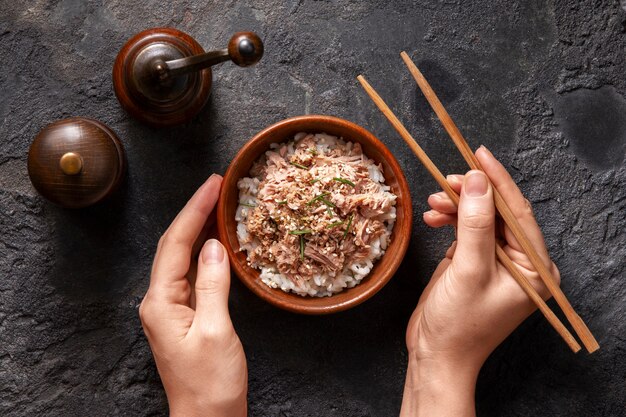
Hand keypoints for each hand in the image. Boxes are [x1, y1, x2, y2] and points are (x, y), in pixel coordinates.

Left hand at [139, 174, 246, 416]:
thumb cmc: (211, 383)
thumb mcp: (217, 330)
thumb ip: (213, 284)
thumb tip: (215, 246)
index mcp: (161, 302)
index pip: (176, 244)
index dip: (195, 210)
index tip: (214, 185)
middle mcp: (159, 300)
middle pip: (173, 244)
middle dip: (194, 211)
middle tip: (217, 185)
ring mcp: (170, 307)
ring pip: (181, 255)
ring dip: (198, 227)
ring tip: (218, 202)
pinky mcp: (184, 313)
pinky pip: (191, 272)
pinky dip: (203, 250)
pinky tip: (216, 239)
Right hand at [400, 146, 559, 416]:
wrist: (436, 355)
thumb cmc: (458, 323)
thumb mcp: (468, 269)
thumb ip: (475, 223)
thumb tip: (477, 180)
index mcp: (535, 268)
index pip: (518, 212)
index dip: (498, 181)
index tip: (479, 154)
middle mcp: (521, 262)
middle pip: (497, 212)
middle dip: (470, 195)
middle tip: (445, 182)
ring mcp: (497, 262)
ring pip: (479, 218)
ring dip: (456, 207)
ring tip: (433, 203)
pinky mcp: (474, 262)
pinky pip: (465, 230)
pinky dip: (450, 220)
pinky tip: (433, 217)